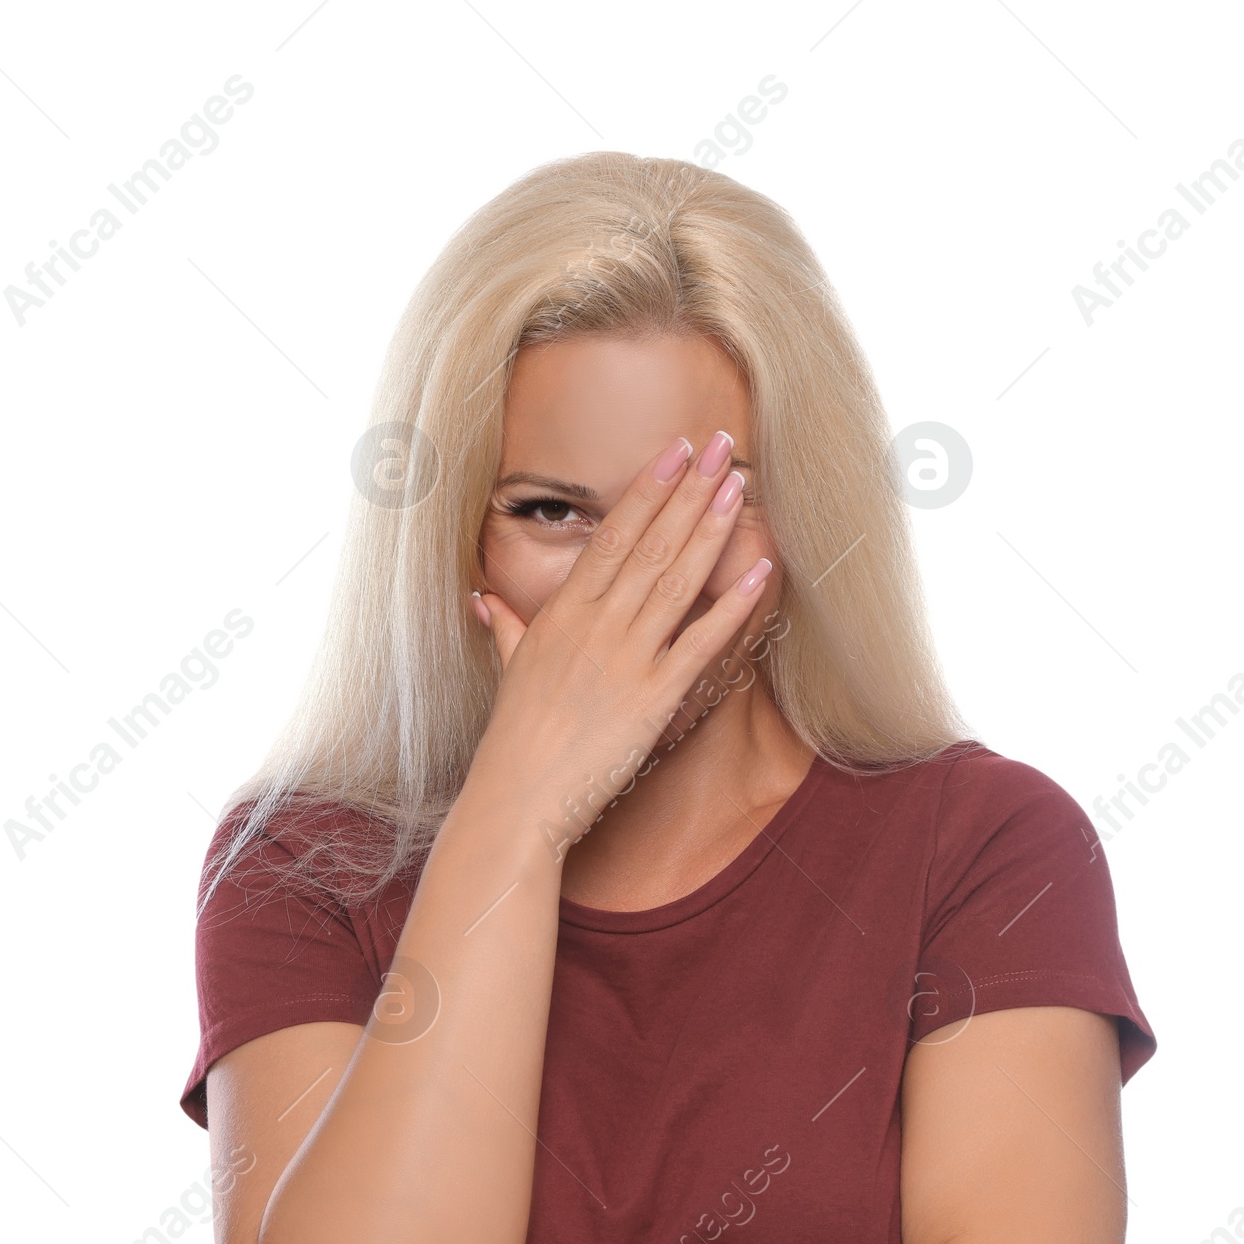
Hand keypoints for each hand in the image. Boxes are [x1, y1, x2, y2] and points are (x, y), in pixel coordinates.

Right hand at [471, 431, 770, 829]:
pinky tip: (759, 572)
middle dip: (688, 490)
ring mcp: (624, 659)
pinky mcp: (652, 698)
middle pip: (649, 544)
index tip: (674, 451)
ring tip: (739, 487)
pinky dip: (732, 606)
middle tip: (719, 445)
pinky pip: (700, 643)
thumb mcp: (507, 672)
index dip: (648, 490)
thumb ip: (503, 627)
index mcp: (562, 613)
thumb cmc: (513, 740)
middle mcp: (594, 626)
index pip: (612, 536)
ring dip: (711, 530)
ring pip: (675, 580)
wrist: (517, 799)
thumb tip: (483, 599)